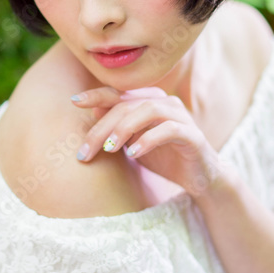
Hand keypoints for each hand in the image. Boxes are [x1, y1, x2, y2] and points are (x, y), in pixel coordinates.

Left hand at [71, 86, 234, 200]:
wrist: (199, 179)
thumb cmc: (164, 158)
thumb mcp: (133, 143)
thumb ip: (117, 127)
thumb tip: (93, 110)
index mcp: (149, 101)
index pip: (118, 94)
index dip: (96, 95)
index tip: (74, 102)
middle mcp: (165, 103)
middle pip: (126, 105)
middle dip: (102, 128)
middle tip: (85, 150)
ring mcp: (181, 116)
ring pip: (148, 110)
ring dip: (124, 128)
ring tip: (109, 148)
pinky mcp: (192, 134)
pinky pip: (169, 129)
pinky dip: (148, 139)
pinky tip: (134, 153)